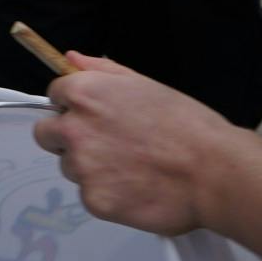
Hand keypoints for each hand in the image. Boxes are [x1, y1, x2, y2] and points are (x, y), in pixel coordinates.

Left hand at [31, 53, 235, 234]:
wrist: (214, 171)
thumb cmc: (187, 127)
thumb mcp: (144, 84)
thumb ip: (101, 70)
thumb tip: (71, 59)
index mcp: (85, 94)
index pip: (54, 96)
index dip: (73, 106)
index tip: (91, 115)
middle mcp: (75, 129)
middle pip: (47, 134)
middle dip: (67, 137)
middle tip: (104, 144)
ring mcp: (82, 167)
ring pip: (69, 167)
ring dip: (90, 167)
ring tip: (131, 167)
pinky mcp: (94, 200)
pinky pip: (89, 195)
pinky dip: (108, 194)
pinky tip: (136, 187)